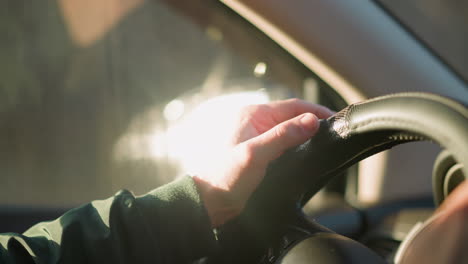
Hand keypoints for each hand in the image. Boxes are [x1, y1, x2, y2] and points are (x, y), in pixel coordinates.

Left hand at [192, 99, 333, 226]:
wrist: (208, 202)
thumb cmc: (224, 177)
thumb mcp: (255, 155)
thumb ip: (283, 136)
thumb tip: (311, 121)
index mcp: (252, 115)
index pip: (292, 105)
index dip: (315, 111)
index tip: (335, 119)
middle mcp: (254, 123)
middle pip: (291, 117)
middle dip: (312, 122)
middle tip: (334, 133)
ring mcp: (256, 138)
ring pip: (288, 131)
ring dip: (304, 135)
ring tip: (324, 143)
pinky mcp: (258, 153)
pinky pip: (282, 144)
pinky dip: (296, 146)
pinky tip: (305, 154)